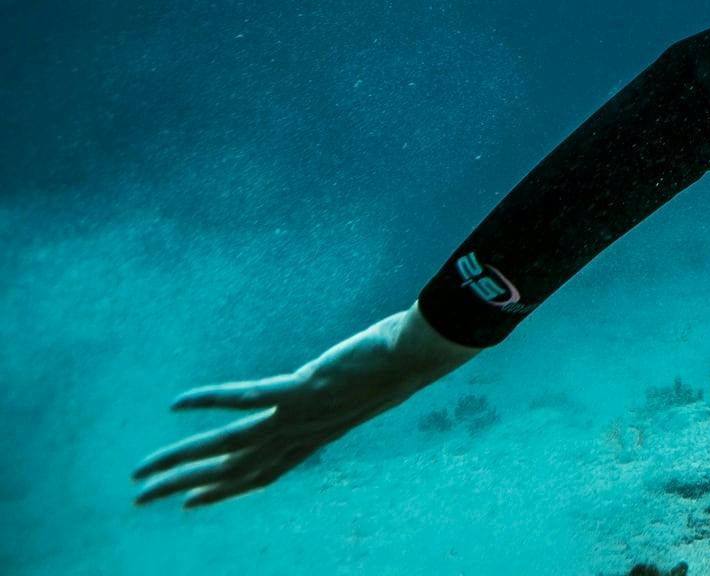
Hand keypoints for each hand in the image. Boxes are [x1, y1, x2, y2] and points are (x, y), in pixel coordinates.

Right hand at [132, 307, 476, 508]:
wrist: (420, 354)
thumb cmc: (395, 366)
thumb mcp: (360, 394)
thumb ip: (336, 400)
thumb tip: (325, 388)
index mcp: (313, 438)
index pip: (259, 475)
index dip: (222, 492)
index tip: (187, 504)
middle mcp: (300, 435)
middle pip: (231, 470)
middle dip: (184, 486)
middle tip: (140, 498)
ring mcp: (298, 414)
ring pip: (226, 445)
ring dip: (180, 459)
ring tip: (141, 471)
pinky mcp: (301, 387)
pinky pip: (246, 396)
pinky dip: (209, 400)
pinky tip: (177, 403)